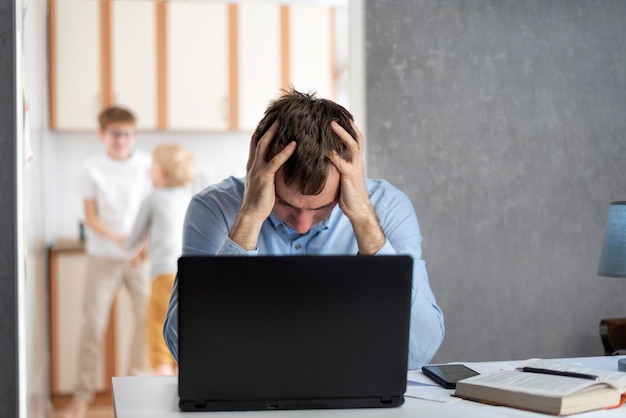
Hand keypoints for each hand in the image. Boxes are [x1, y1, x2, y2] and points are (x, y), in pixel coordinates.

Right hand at [231, 122, 296, 249]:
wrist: (251, 213)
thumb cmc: (259, 201)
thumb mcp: (262, 183)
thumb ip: (267, 174)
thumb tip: (276, 170)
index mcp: (252, 165)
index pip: (255, 143)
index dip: (261, 131)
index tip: (269, 120)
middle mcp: (253, 164)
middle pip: (259, 139)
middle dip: (267, 126)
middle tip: (276, 114)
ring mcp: (258, 169)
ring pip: (264, 145)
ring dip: (273, 132)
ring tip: (283, 121)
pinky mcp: (265, 176)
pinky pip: (275, 161)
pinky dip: (285, 152)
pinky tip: (294, 144)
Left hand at [327, 120, 385, 253]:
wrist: (358, 210)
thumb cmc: (348, 195)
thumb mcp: (343, 177)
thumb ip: (338, 166)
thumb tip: (326, 159)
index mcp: (357, 161)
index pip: (356, 139)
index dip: (349, 127)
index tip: (340, 116)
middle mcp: (358, 161)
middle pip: (356, 137)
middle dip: (347, 125)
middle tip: (335, 114)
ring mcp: (355, 167)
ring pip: (351, 145)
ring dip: (341, 133)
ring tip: (331, 124)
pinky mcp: (349, 175)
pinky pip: (341, 161)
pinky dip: (332, 153)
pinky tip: (323, 148)